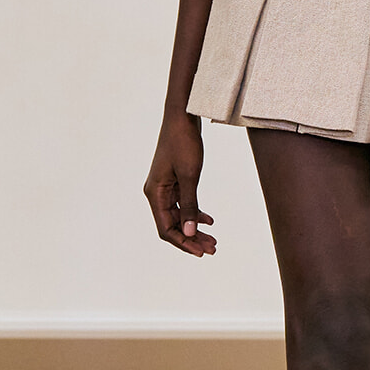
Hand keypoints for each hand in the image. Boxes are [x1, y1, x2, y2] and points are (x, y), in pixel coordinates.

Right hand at [144, 111, 216, 255]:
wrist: (182, 117)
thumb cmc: (184, 143)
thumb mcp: (190, 176)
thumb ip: (190, 205)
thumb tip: (190, 232)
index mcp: (155, 193)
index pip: (166, 229)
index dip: (184, 243)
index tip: (202, 252)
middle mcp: (156, 192)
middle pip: (172, 226)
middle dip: (192, 239)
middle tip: (213, 249)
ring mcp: (164, 187)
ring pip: (179, 216)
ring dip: (195, 228)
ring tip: (214, 239)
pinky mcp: (173, 181)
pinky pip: (182, 204)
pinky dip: (195, 213)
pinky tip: (209, 220)